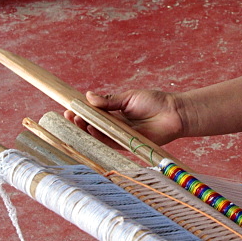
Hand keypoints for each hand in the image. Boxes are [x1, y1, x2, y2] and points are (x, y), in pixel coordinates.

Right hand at [64, 88, 185, 147]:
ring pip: (98, 135)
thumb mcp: (129, 97)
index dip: (80, 112)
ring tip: (76, 121)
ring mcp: (120, 135)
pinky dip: (99, 138)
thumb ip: (109, 101)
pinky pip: (109, 143)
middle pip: (92, 126)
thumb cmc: (154, 102)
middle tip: (68, 116)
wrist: (173, 113)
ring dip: (85, 130)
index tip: (69, 108)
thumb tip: (88, 96)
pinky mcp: (127, 144)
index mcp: (115, 113)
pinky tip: (90, 131)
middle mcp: (115, 125)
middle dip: (78, 122)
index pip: (93, 114)